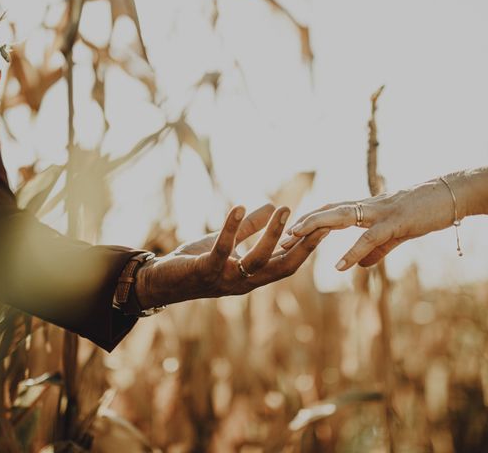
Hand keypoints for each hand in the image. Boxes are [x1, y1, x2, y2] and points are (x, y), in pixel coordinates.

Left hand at [135, 204, 328, 307]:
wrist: (161, 282)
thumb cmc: (194, 263)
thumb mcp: (226, 243)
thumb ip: (249, 229)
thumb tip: (273, 205)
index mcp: (252, 276)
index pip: (287, 263)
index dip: (307, 247)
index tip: (325, 227)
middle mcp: (244, 282)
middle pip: (282, 267)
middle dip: (301, 245)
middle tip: (319, 222)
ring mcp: (226, 278)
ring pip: (258, 259)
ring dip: (272, 234)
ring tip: (284, 209)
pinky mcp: (206, 270)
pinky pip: (224, 249)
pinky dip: (233, 228)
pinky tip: (239, 207)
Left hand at [280, 179, 455, 270]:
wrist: (455, 196)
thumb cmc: (426, 212)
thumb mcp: (398, 234)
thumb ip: (378, 250)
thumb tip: (360, 265)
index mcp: (367, 210)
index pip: (331, 212)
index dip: (310, 220)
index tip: (289, 232)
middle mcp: (368, 207)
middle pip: (327, 211)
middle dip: (303, 222)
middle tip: (280, 235)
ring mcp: (380, 212)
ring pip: (340, 217)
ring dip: (315, 226)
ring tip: (294, 238)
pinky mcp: (396, 221)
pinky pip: (370, 238)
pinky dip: (352, 251)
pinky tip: (339, 266)